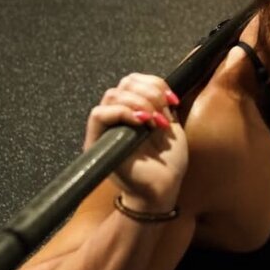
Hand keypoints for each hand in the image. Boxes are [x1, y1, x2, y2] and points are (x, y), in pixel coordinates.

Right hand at [84, 74, 187, 210]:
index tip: (173, 100)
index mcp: (133, 110)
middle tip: (164, 113)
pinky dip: (122, 112)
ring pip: (111, 95)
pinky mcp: (96, 142)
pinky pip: (99, 115)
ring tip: (154, 122)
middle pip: (123, 84)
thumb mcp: (170, 126)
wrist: (163, 188)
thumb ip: (162, 105)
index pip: (133, 81)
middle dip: (149, 93)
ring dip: (138, 103)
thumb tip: (159, 88)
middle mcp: (117, 117)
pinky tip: (142, 122)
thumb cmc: (167, 163)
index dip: (154, 84)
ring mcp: (105, 129)